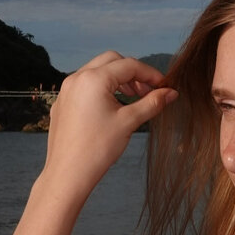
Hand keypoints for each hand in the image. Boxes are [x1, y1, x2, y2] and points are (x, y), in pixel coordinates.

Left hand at [42, 51, 177, 203]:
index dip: (150, 74)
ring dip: (117, 80)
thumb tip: (171, 93)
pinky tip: (111, 108)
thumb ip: (152, 103)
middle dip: (133, 73)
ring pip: (97, 72)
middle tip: (148, 91)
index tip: (164, 86)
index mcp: (94, 79)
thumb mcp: (129, 122)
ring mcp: (67, 90)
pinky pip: (85, 86)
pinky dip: (102, 89)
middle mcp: (77, 78)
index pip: (129, 65)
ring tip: (132, 99)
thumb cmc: (97, 149)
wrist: (68, 173)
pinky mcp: (62, 103)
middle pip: (112, 61)